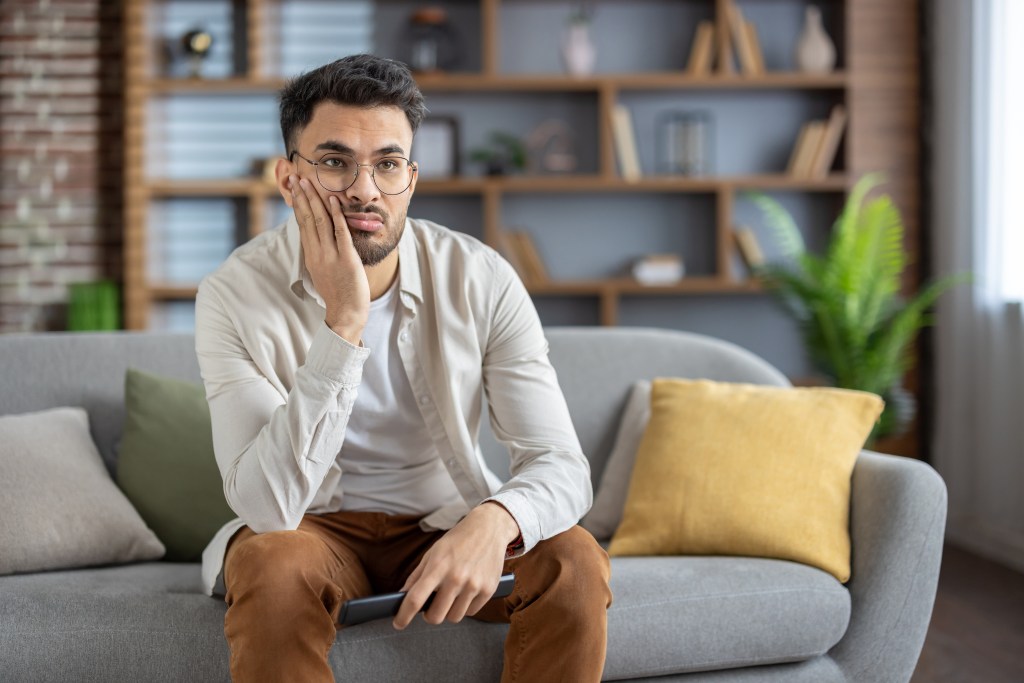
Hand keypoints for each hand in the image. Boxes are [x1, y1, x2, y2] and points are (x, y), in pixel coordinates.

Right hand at [289, 175, 368, 344]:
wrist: (346, 313)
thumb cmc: (338, 292)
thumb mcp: (324, 270)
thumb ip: (321, 252)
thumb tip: (320, 237)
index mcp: (311, 255)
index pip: (302, 224)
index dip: (298, 204)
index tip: (294, 188)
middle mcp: (317, 253)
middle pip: (307, 219)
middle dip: (302, 196)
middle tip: (297, 177)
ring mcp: (330, 256)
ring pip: (320, 222)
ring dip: (315, 200)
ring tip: (309, 182)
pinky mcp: (346, 259)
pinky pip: (339, 232)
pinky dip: (336, 215)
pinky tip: (333, 200)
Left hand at [393, 503, 518, 629]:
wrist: (488, 528)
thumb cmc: (458, 540)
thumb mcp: (433, 552)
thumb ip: (417, 576)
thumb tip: (403, 596)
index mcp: (438, 567)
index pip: (415, 599)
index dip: (404, 615)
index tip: (398, 623)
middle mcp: (456, 578)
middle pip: (435, 616)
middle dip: (429, 615)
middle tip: (430, 607)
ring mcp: (473, 585)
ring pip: (454, 617)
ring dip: (448, 612)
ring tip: (450, 597)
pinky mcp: (488, 590)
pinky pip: (471, 612)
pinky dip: (464, 607)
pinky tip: (464, 594)